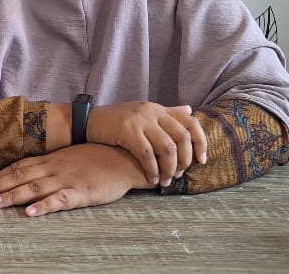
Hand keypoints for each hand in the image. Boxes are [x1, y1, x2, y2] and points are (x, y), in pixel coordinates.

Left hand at [0, 144, 151, 216]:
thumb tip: (32, 171)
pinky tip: (30, 214)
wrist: (126, 158)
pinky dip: (43, 206)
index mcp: (51, 159)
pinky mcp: (81, 192)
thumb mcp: (71, 157)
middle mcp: (54, 167)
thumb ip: (52, 164)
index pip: (18, 167)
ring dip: (12, 196)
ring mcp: (67, 179)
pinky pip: (59, 199)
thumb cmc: (98, 158)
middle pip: (20, 176)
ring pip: (34, 188)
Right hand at [88, 102, 206, 186]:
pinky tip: (151, 179)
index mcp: (158, 108)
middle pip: (182, 137)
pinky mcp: (128, 131)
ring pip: (167, 148)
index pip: (190, 122)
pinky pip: (147, 155)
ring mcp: (140, 120)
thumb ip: (166, 114)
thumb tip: (189, 110)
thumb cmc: (115, 122)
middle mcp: (152, 111)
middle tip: (179, 175)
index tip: (201, 161)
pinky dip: (152, 170)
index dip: (200, 142)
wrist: (86, 121)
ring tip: (165, 181)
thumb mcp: (143, 113)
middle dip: (184, 160)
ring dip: (169, 169)